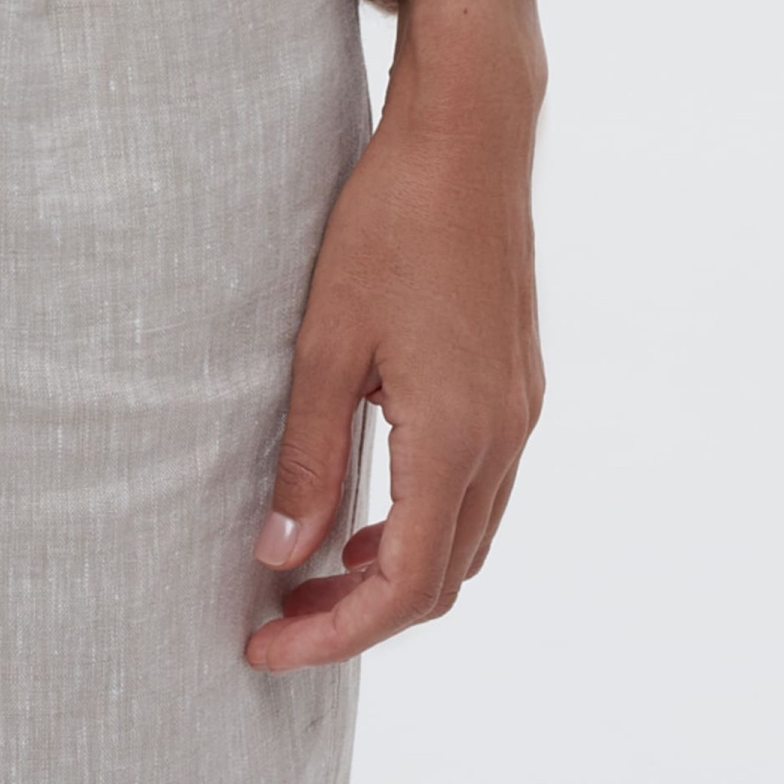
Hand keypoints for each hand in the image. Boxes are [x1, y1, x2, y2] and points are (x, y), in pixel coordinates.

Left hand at [244, 0, 547, 670]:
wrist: (472, 137)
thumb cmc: (392, 224)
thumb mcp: (328, 344)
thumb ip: (309, 458)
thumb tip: (280, 557)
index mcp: (456, 436)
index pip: (403, 587)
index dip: (333, 634)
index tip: (263, 646)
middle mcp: (503, 437)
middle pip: (443, 579)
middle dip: (361, 615)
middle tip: (278, 616)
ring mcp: (519, 410)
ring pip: (467, 538)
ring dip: (397, 572)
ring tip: (313, 571)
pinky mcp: (517, 383)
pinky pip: (480, 489)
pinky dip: (425, 522)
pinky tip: (369, 503)